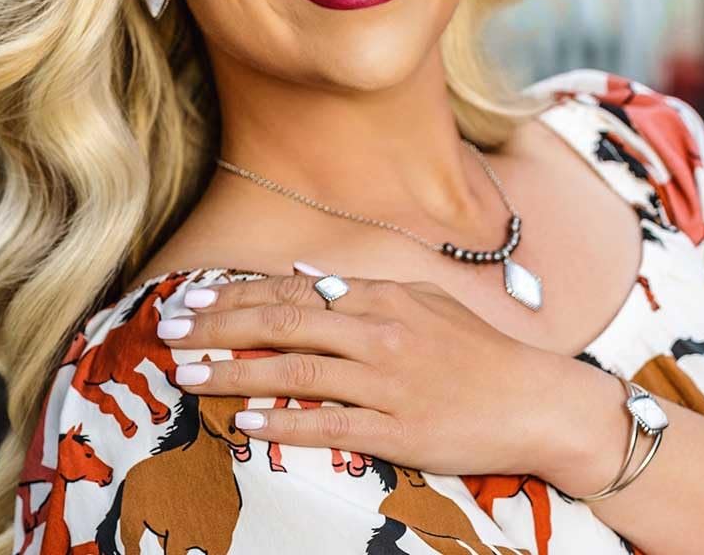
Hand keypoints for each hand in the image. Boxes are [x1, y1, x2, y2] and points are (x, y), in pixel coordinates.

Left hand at [156, 264, 565, 476]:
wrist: (534, 400)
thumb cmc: (476, 349)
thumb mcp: (423, 300)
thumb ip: (362, 287)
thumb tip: (305, 275)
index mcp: (382, 297)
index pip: (294, 292)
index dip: (237, 295)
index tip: (190, 299)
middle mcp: (378, 331)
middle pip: (283, 324)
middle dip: (218, 325)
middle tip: (168, 331)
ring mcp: (387, 381)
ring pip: (296, 372)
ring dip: (235, 372)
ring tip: (188, 374)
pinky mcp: (398, 429)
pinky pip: (329, 425)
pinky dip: (284, 423)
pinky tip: (246, 421)